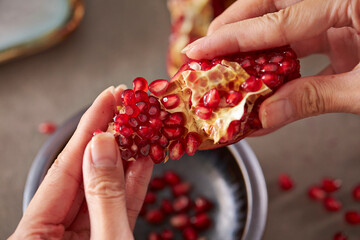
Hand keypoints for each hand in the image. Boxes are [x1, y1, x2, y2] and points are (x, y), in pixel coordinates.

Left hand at [10, 86, 153, 238]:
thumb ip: (104, 196)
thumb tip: (104, 144)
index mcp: (35, 237)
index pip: (63, 168)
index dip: (89, 128)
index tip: (108, 97)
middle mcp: (55, 233)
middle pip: (84, 175)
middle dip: (111, 140)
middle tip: (130, 109)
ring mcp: (82, 235)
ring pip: (105, 190)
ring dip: (128, 160)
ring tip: (143, 130)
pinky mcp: (104, 239)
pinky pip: (118, 207)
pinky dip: (133, 186)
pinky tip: (145, 160)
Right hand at [182, 0, 359, 132]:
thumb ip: (314, 98)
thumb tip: (266, 115)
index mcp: (350, 1)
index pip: (276, 21)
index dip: (231, 38)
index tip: (198, 49)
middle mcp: (339, 1)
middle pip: (273, 5)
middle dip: (235, 26)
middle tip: (209, 49)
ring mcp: (343, 13)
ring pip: (285, 19)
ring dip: (254, 43)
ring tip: (229, 65)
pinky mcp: (347, 28)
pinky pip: (305, 37)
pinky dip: (281, 58)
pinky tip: (264, 77)